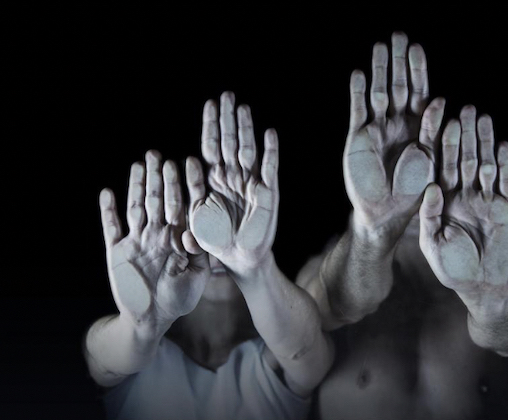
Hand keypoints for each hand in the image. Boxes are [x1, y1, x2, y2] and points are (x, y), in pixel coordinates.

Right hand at [99, 151, 210, 331]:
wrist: (150, 320)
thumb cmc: (178, 300)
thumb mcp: (197, 277)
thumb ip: (201, 253)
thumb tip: (199, 231)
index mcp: (179, 238)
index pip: (183, 206)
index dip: (185, 185)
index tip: (189, 163)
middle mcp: (158, 234)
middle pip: (159, 200)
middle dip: (160, 178)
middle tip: (159, 155)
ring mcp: (137, 240)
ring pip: (137, 207)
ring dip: (137, 186)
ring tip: (139, 164)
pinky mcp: (117, 250)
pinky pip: (111, 227)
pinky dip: (108, 211)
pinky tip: (107, 192)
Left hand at [188, 92, 278, 273]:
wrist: (238, 259)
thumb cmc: (215, 238)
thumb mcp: (195, 216)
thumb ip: (190, 191)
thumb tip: (187, 160)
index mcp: (214, 179)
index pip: (211, 145)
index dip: (211, 125)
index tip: (210, 104)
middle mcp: (233, 176)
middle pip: (230, 141)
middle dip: (228, 119)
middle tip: (227, 95)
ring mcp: (251, 182)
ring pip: (248, 149)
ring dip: (246, 129)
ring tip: (243, 108)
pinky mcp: (268, 193)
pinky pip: (269, 168)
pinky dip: (271, 151)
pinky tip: (270, 133)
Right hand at [344, 32, 444, 238]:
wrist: (385, 213)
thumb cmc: (412, 191)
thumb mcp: (431, 161)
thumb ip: (434, 132)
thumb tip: (440, 101)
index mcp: (419, 127)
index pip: (419, 92)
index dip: (417, 70)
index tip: (416, 49)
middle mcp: (397, 123)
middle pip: (398, 86)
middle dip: (397, 62)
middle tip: (397, 36)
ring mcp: (377, 128)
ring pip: (377, 93)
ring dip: (378, 70)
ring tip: (379, 47)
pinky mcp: (358, 138)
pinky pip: (358, 110)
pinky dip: (357, 93)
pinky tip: (358, 74)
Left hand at [418, 106, 507, 308]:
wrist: (485, 288)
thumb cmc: (454, 270)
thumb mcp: (433, 243)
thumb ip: (429, 216)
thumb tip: (430, 188)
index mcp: (444, 201)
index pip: (441, 168)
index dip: (441, 146)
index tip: (440, 123)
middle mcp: (465, 196)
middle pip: (464, 159)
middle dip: (464, 135)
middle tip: (463, 109)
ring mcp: (487, 200)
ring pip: (486, 164)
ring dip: (485, 142)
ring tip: (483, 117)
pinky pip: (507, 181)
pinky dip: (506, 164)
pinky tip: (504, 144)